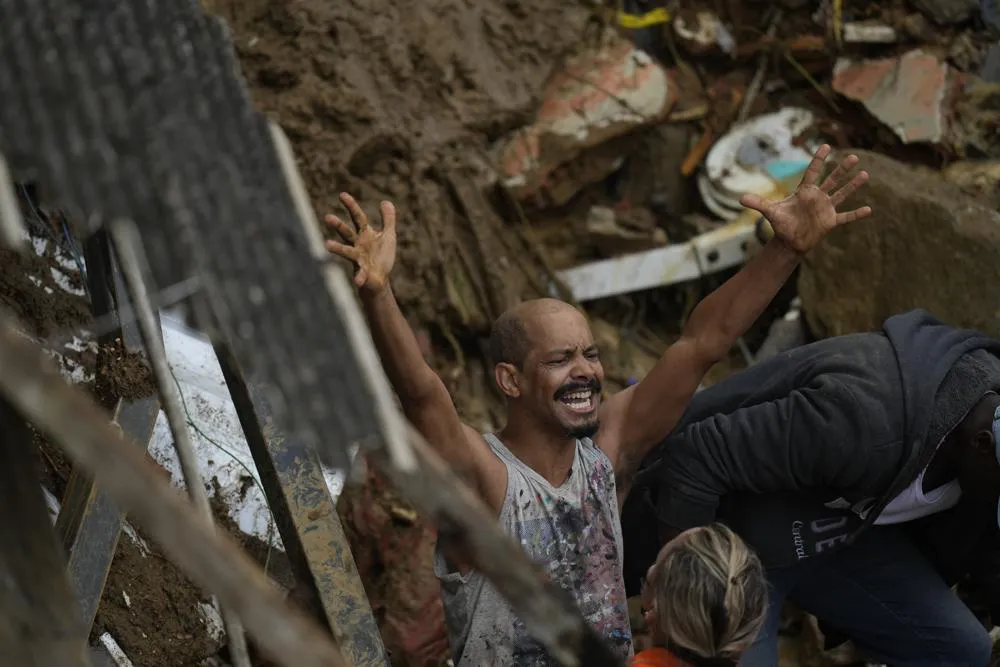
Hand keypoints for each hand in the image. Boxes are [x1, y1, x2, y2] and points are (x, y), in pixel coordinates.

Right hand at [324, 192, 396, 292]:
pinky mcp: (362, 274)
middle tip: (327, 217)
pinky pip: (360, 275)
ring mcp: (358, 259)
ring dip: (338, 248)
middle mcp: (358, 245)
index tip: (342, 194)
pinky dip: (359, 278)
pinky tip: (358, 280)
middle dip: (338, 226)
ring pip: (346, 252)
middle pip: (347, 233)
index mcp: (365, 234)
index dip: (351, 206)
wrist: (379, 280)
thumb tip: (385, 201)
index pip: (357, 217)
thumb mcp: (388, 236)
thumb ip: (388, 219)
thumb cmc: (381, 257)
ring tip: (326, 244)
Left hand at [739, 144, 871, 254]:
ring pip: (842, 194)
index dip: (819, 160)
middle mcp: (818, 197)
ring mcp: (826, 209)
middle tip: (854, 157)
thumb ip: (757, 203)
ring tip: (865, 174)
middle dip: (842, 169)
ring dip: (853, 186)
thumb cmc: (781, 224)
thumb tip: (740, 198)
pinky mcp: (830, 222)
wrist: (789, 241)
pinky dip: (856, 214)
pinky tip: (869, 209)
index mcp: (804, 192)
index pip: (813, 172)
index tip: (826, 146)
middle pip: (832, 180)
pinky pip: (846, 217)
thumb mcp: (770, 212)